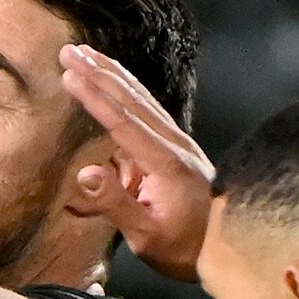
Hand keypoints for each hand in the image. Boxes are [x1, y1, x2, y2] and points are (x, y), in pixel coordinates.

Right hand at [61, 45, 214, 281]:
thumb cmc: (184, 249)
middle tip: (69, 50)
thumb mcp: (146, 236)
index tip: (69, 74)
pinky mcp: (175, 150)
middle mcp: (174, 144)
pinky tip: (113, 82)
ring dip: (113, 75)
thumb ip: (115, 204)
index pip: (122, 120)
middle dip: (99, 72)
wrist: (229, 249)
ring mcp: (177, 144)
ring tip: (88, 54)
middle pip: (132, 99)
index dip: (94, 96)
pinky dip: (126, 91)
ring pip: (141, 100)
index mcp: (166, 162)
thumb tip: (84, 172)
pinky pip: (146, 112)